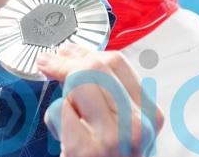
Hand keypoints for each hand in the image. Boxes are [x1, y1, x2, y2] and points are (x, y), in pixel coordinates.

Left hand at [37, 44, 163, 156]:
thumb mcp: (122, 125)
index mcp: (149, 115)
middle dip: (65, 61)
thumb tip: (70, 53)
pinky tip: (65, 138)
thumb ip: (106, 92)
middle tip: (48, 64)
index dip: (84, 52)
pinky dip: (54, 118)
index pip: (116, 62)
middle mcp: (137, 124)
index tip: (66, 53)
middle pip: (95, 67)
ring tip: (69, 117)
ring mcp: (113, 137)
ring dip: (63, 94)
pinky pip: (59, 111)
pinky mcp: (85, 149)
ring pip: (77, 83)